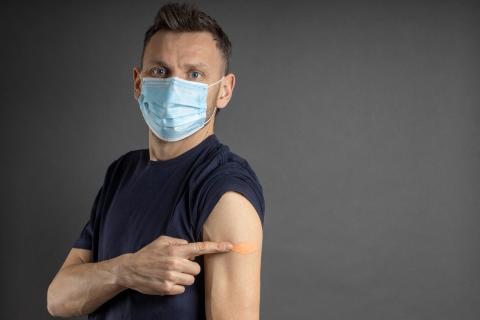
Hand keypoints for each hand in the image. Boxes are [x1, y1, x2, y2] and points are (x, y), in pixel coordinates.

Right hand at [116, 235, 232, 295]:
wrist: (130, 269)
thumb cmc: (148, 254)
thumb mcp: (162, 241)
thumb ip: (178, 241)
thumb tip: (191, 245)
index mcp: (175, 250)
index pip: (200, 248)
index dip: (217, 247)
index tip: (230, 246)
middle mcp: (175, 262)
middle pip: (197, 268)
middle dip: (191, 268)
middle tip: (179, 266)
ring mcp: (171, 276)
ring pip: (191, 280)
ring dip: (184, 277)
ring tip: (171, 273)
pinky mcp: (167, 288)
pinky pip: (182, 289)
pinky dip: (177, 286)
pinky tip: (166, 280)